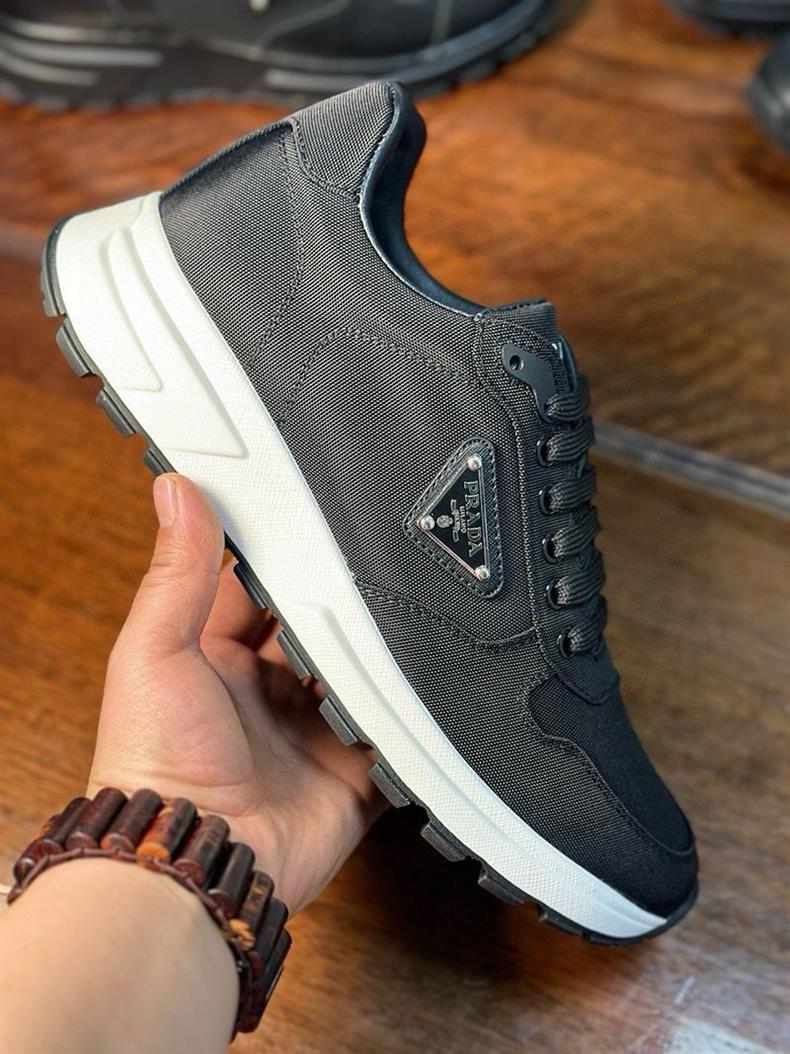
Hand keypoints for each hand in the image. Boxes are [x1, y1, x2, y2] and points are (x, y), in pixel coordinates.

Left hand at [89, 473, 386, 912]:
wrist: (195, 859)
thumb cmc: (154, 764)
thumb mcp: (153, 651)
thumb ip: (175, 572)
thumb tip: (176, 491)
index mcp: (214, 659)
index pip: (258, 589)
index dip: (283, 557)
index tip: (311, 517)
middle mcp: (266, 693)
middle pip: (320, 628)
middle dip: (343, 602)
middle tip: (374, 562)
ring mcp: (312, 732)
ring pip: (362, 674)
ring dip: (379, 650)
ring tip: (408, 608)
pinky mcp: (353, 773)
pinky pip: (394, 735)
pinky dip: (409, 714)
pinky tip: (426, 678)